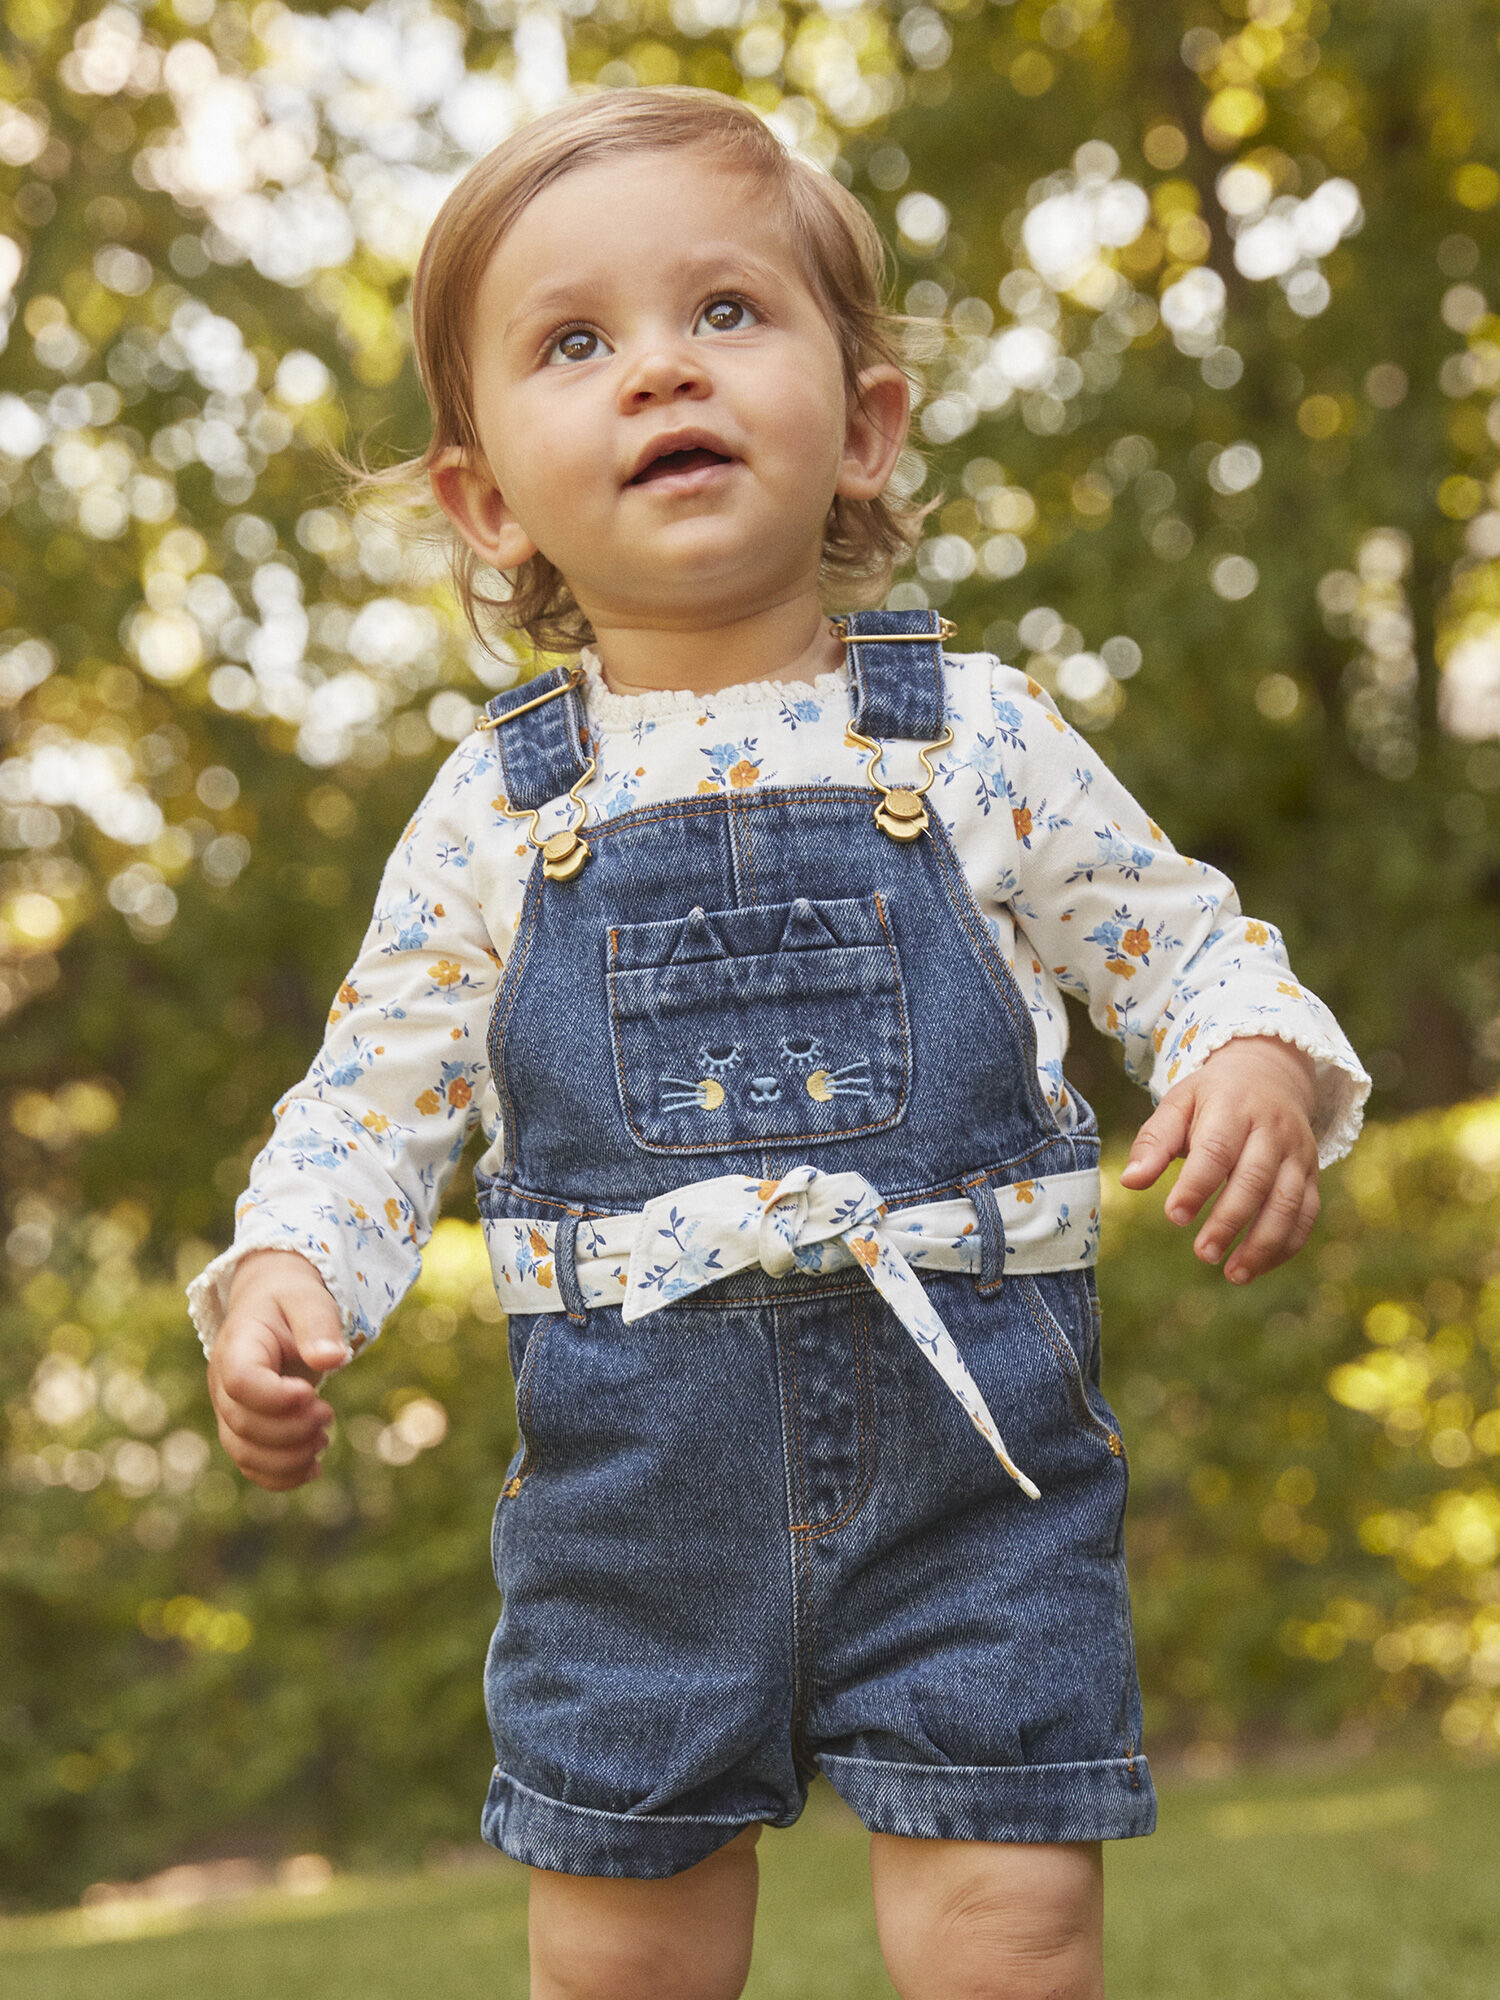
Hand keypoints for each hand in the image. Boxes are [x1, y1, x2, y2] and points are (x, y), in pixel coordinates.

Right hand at [206, 1249, 349, 1489]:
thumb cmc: (292, 1303)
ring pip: (244, 1453)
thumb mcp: (308, 1300)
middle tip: (328, 1414)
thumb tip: (332, 1360)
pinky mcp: (243, 1431)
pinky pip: (252, 1466)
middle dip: (292, 1430)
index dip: (276, 1397)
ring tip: (323, 1439)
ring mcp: (230, 1411)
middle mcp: (223, 1383)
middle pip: (244, 1424)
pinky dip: (282, 1477)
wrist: (274, 1309)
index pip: (241, 1382)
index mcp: (237, 1346)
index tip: (311, 1393)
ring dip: (289, 1458)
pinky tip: (314, 1467)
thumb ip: (318, 1325)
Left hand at [1119, 1036, 1319, 1283]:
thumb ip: (1154, 1142)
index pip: (1216, 1149)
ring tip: (1233, 1274)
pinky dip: (1286, 1245)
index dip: (1197, 1185)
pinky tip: (1257, 1268)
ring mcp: (1297, 1153)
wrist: (1269, 1075)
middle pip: (1255, 1179)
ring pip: (1288, 1202)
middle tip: (1203, 1254)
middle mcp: (1272, 1129)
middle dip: (1230, 1220)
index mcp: (1233, 1107)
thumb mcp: (1179, 1104)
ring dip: (1263, 1243)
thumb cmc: (1212, 1097)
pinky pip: (1307, 1214)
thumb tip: (1131, 1182)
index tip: (1174, 1217)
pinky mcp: (1311, 1173)